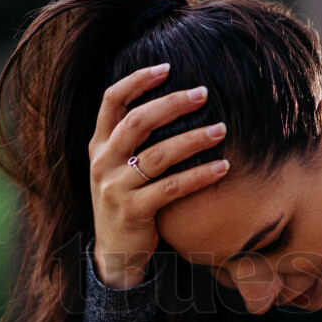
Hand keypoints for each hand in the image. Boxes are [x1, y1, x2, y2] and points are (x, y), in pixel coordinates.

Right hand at [87, 64, 229, 288]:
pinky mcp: (134, 211)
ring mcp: (115, 187)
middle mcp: (103, 162)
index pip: (111, 101)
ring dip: (193, 139)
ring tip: (222, 129)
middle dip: (172, 104)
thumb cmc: (126, 202)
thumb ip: (131, 139)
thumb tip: (169, 102)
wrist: (115, 252)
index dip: (137, 80)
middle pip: (138, 121)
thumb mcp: (118, 168)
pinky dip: (200, 176)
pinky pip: (172, 188)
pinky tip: (223, 168)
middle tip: (204, 94)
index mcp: (98, 145)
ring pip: (158, 154)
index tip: (167, 68)